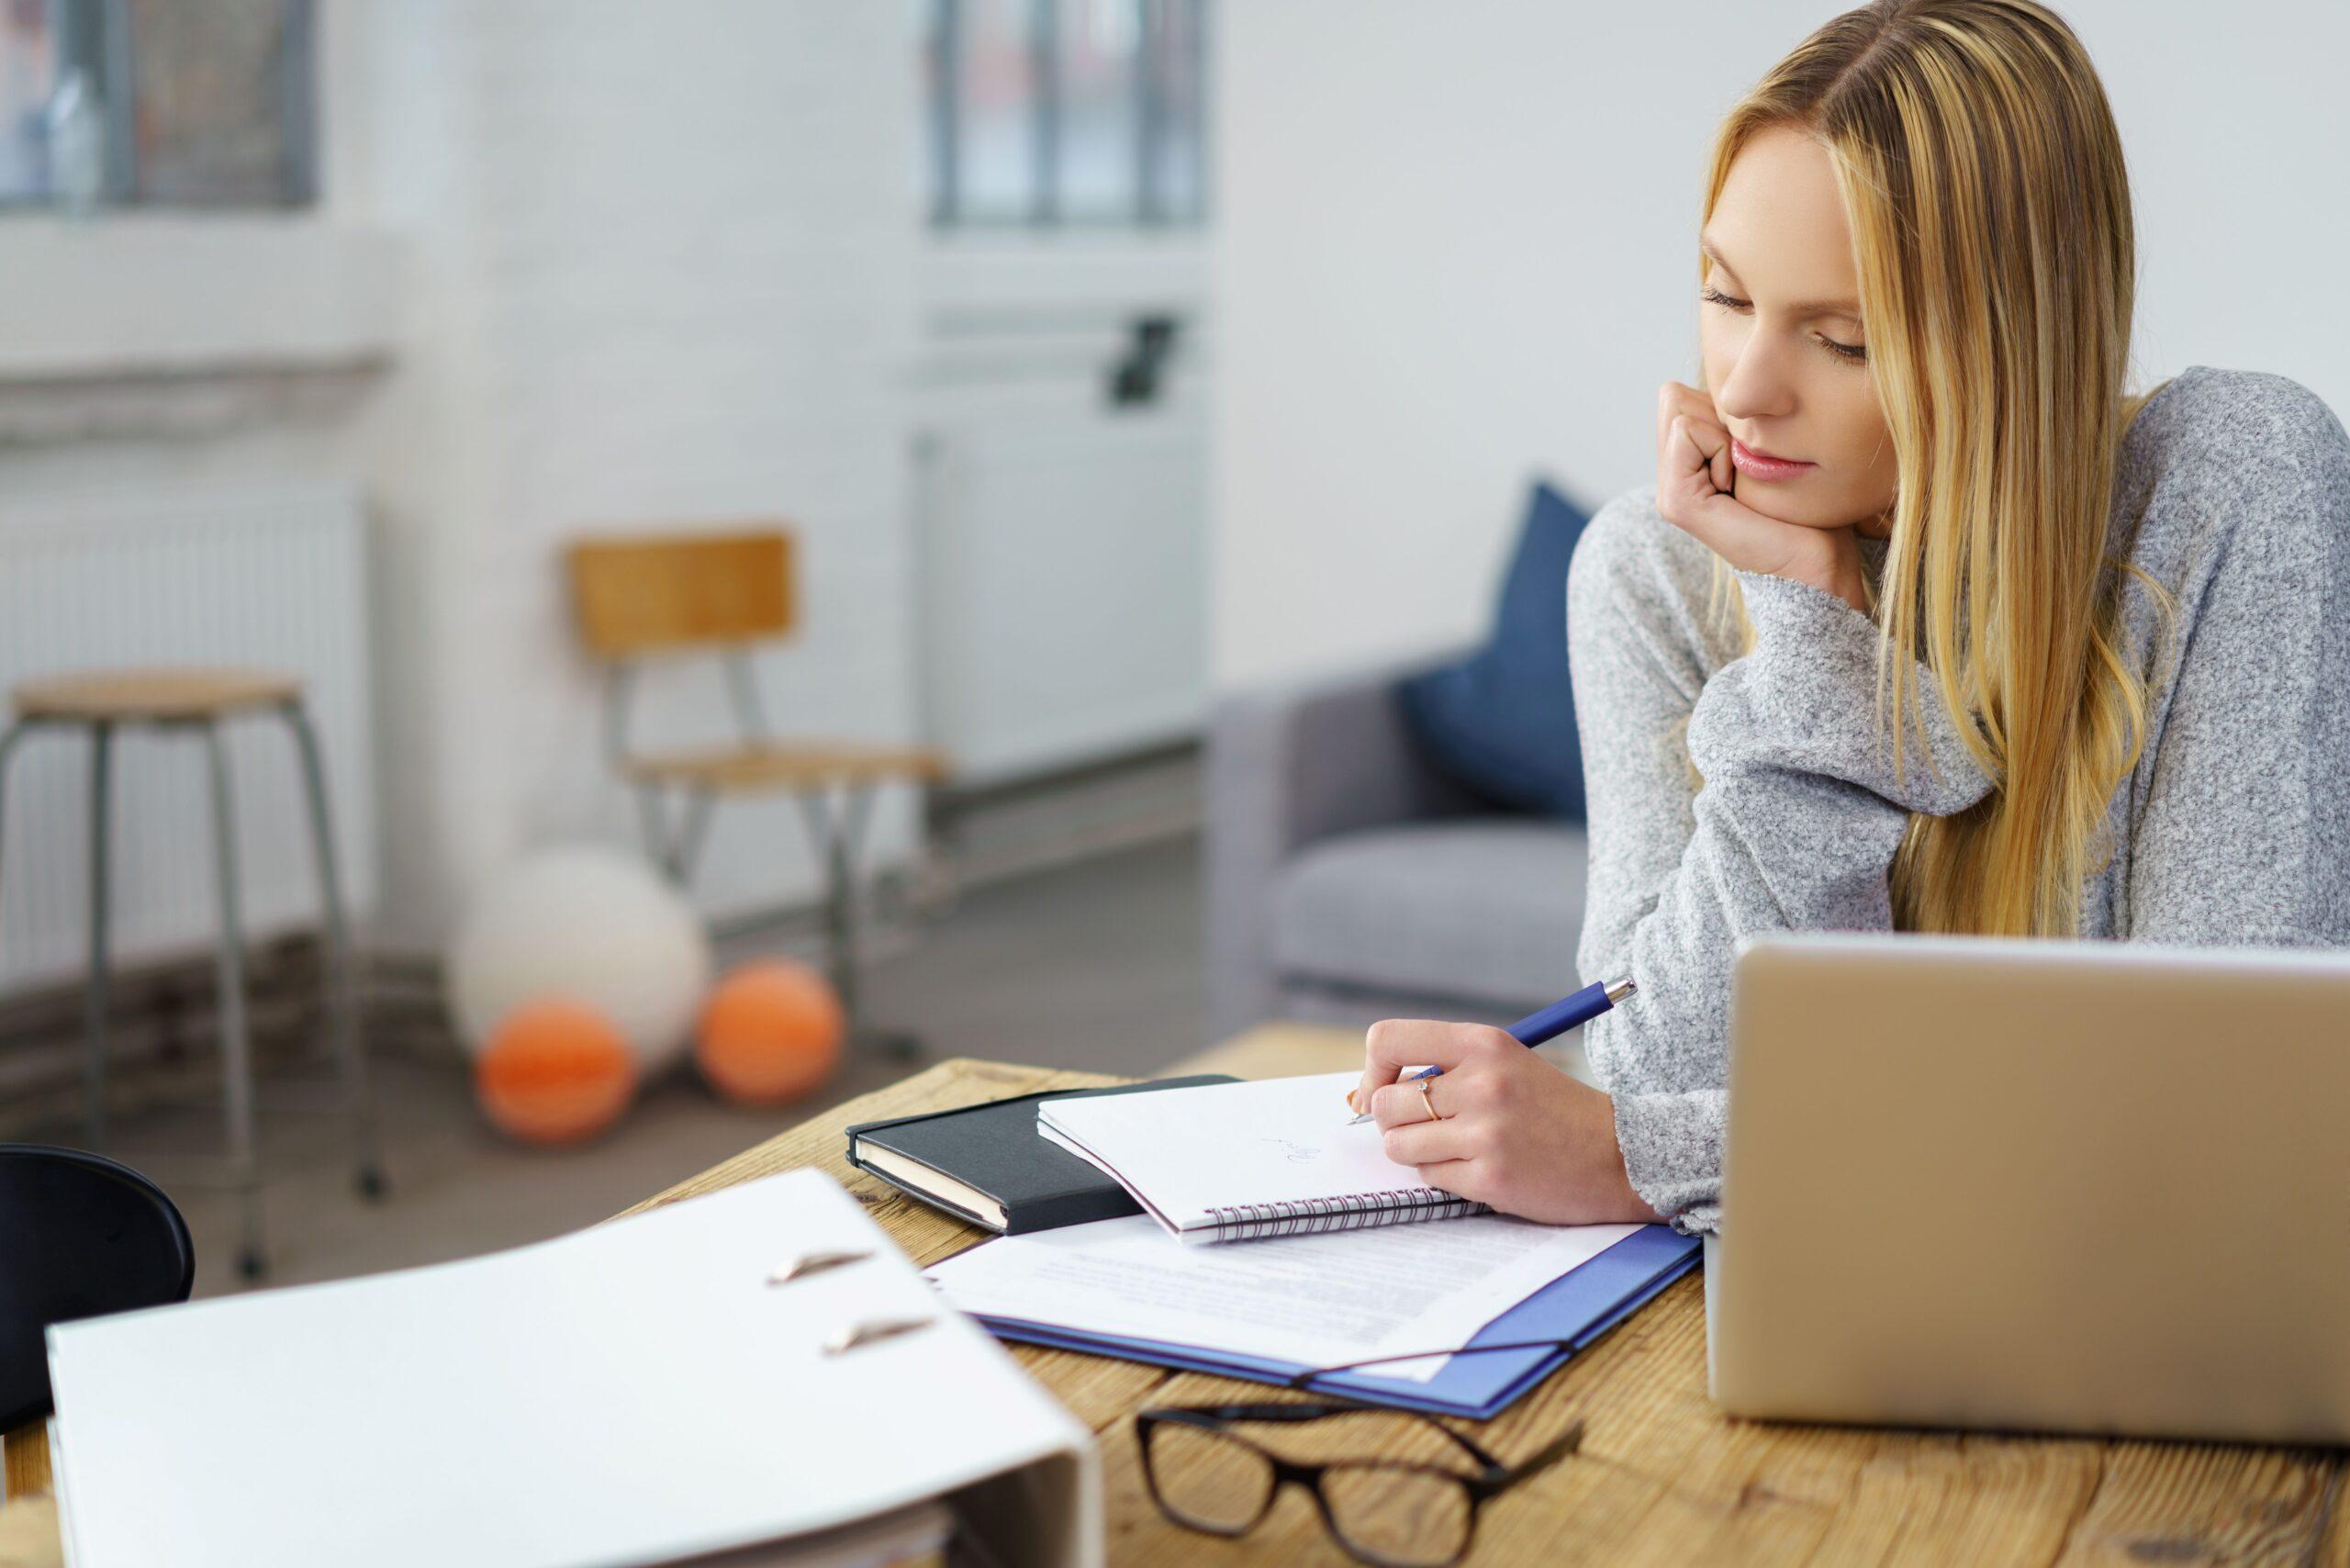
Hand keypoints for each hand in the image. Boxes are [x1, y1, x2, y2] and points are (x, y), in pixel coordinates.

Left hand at [1348, 1020, 1664, 1226]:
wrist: (1620, 1154)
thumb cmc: (1553, 1109)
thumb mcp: (1504, 1063)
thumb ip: (1445, 1069)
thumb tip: (1368, 1093)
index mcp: (1483, 1044)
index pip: (1387, 1040)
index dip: (1372, 1069)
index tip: (1380, 1088)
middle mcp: (1482, 1083)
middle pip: (1384, 1102)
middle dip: (1394, 1120)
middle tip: (1426, 1127)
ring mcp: (1486, 1133)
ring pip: (1398, 1145)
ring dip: (1415, 1151)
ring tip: (1453, 1148)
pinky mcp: (1491, 1177)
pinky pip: (1429, 1177)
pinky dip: (1443, 1176)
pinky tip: (1479, 1167)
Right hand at [1656, 381, 1867, 612]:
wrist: (1818, 564)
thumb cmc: (1808, 508)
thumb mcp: (1767, 446)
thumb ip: (1737, 420)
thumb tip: (1732, 384)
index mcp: (1687, 467)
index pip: (1677, 395)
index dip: (1723, 410)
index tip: (1752, 453)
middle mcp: (1671, 479)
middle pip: (1672, 398)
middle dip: (1719, 417)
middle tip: (1747, 464)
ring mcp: (1669, 494)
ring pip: (1678, 411)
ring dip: (1723, 434)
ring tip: (1745, 478)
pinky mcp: (1678, 503)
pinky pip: (1687, 432)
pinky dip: (1721, 448)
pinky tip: (1739, 488)